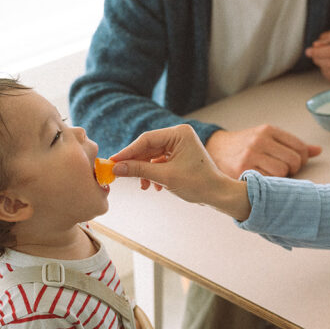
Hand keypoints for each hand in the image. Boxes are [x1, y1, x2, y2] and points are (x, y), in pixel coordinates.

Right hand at [111, 124, 252, 220]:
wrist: (217, 195)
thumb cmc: (197, 184)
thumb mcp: (165, 177)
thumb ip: (139, 170)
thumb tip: (116, 168)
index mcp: (179, 133)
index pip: (146, 139)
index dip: (128, 152)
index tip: (112, 162)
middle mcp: (179, 135)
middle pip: (148, 147)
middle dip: (136, 164)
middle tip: (119, 174)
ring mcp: (179, 145)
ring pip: (152, 156)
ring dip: (145, 171)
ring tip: (143, 186)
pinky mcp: (178, 155)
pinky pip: (159, 161)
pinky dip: (153, 173)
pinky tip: (153, 186)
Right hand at [206, 126, 321, 178]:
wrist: (214, 149)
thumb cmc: (244, 146)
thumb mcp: (267, 138)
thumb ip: (292, 145)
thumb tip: (318, 150)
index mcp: (268, 130)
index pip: (300, 147)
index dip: (301, 159)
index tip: (293, 163)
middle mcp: (260, 140)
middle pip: (293, 161)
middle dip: (292, 170)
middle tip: (282, 171)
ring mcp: (250, 155)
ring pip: (281, 172)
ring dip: (280, 179)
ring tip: (270, 175)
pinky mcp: (242, 170)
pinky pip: (267, 181)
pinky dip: (268, 184)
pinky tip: (262, 181)